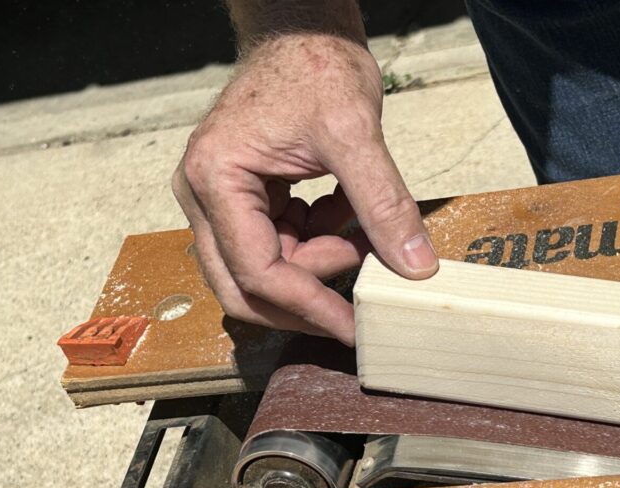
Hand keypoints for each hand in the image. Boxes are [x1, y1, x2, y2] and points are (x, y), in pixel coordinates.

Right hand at [173, 33, 437, 345]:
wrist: (302, 30)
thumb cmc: (314, 64)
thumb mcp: (355, 133)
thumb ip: (384, 204)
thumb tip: (415, 267)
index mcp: (215, 179)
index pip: (258, 271)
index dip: (309, 306)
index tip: (353, 325)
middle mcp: (204, 196)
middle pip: (244, 287)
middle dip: (302, 303)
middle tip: (354, 311)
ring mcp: (221, 200)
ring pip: (264, 271)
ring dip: (317, 267)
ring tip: (360, 236)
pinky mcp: (245, 200)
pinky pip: (279, 246)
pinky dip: (318, 243)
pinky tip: (343, 214)